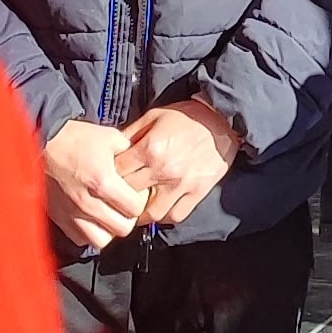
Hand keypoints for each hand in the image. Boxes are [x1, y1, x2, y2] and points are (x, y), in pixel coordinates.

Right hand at [45, 116, 148, 252]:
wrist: (41, 141)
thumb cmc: (72, 137)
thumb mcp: (109, 137)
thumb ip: (129, 153)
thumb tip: (140, 163)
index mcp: (103, 182)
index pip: (135, 209)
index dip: (140, 201)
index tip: (135, 194)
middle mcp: (88, 202)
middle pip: (122, 228)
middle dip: (127, 217)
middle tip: (124, 206)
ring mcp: (72, 213)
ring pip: (101, 239)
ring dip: (108, 229)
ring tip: (108, 216)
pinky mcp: (59, 217)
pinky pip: (79, 238)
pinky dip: (88, 232)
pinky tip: (90, 219)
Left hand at [122, 98, 241, 226]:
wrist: (222, 121)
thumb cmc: (187, 117)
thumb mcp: (154, 116)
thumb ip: (132, 132)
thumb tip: (113, 148)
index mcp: (150, 148)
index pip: (118, 171)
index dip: (110, 174)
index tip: (109, 177)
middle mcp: (164, 170)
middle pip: (131, 194)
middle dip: (121, 195)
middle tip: (118, 196)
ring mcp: (182, 184)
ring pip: (153, 213)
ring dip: (141, 214)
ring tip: (137, 209)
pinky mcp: (197, 192)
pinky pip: (176, 215)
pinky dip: (165, 216)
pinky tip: (159, 209)